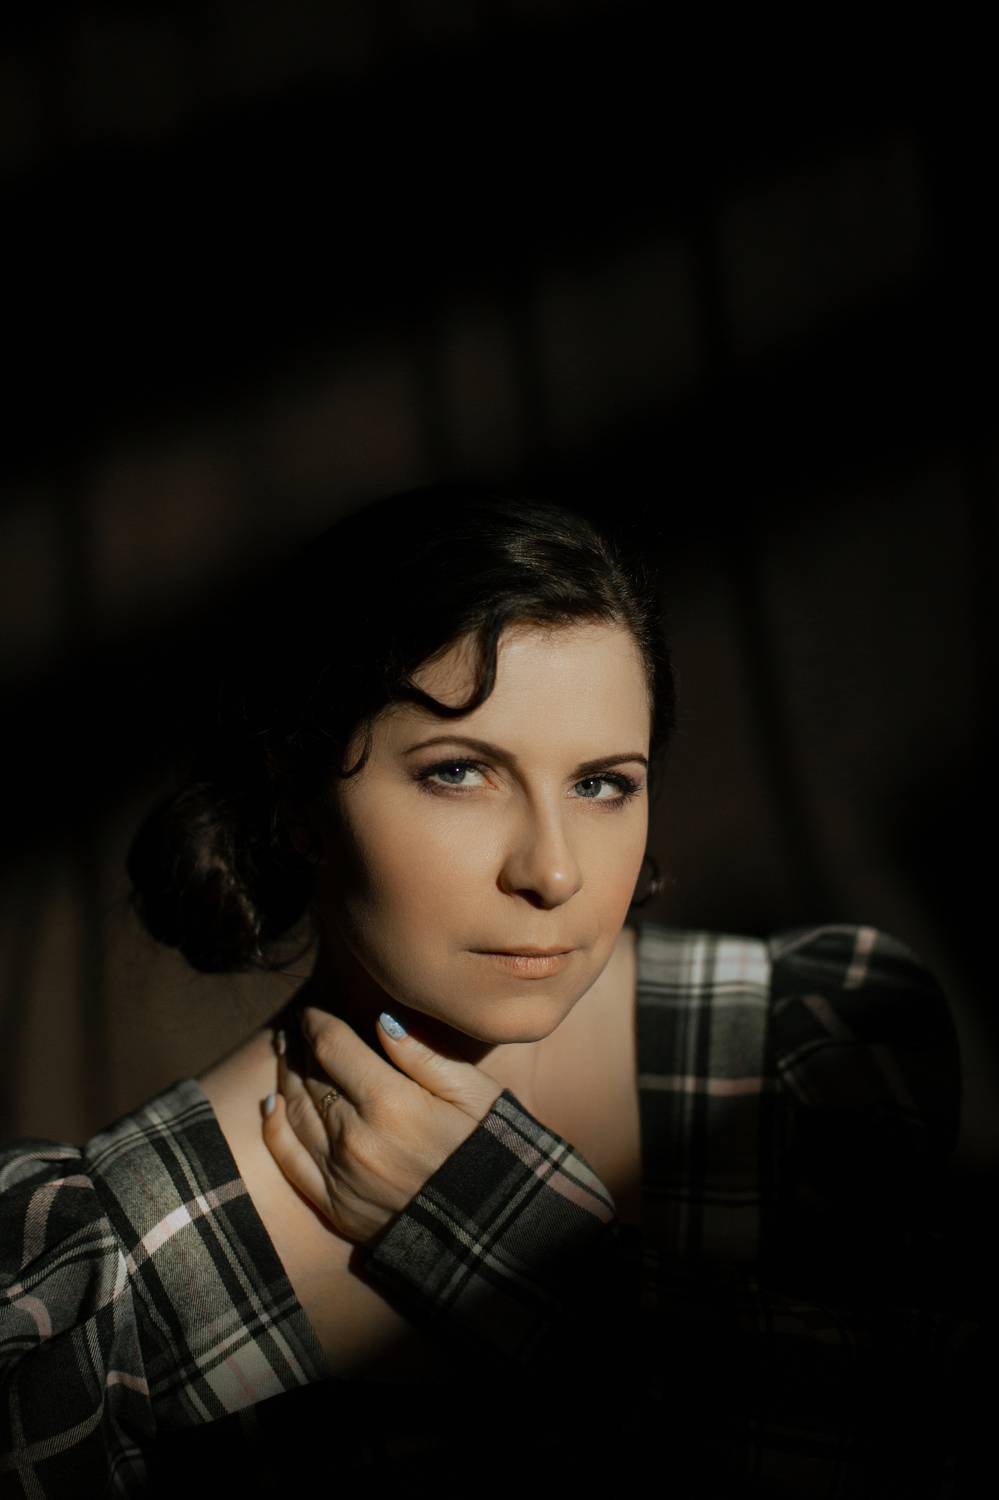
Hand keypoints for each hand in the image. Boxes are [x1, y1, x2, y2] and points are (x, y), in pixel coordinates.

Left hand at [261, 1006, 504, 1246]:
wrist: (494, 1230)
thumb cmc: (491, 1149)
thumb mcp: (474, 1092)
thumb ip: (422, 1054)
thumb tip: (380, 1018)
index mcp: (389, 1102)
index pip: (332, 1046)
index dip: (316, 1021)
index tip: (312, 1010)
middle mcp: (355, 1137)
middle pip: (309, 1076)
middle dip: (301, 1047)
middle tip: (298, 1029)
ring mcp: (340, 1174)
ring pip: (294, 1111)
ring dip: (285, 1078)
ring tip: (285, 1055)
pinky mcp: (334, 1206)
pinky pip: (288, 1159)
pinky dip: (274, 1128)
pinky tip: (270, 1106)